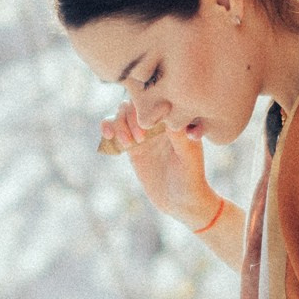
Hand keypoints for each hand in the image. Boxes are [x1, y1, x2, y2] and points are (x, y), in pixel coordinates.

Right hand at [98, 106, 221, 231]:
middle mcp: (158, 121)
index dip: (148, 106)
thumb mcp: (188, 157)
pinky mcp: (132, 144)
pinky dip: (107, 127)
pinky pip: (114, 128)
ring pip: (123, 113)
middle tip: (140, 139)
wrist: (180, 200)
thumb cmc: (191, 178)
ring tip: (128, 144)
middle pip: (136, 102)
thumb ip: (179, 136)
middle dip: (132, 117)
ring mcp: (144, 132)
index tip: (150, 126)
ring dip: (119, 123)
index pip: (157, 98)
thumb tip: (166, 112)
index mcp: (174, 118)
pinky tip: (108, 137)